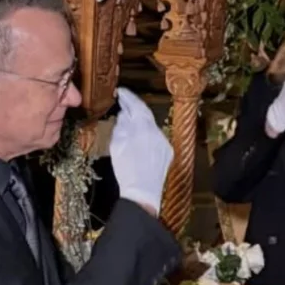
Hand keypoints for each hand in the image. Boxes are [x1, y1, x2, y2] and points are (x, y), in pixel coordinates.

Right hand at [109, 88, 172, 215]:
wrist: (142, 192)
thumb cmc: (126, 170)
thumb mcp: (117, 145)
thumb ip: (121, 126)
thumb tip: (124, 115)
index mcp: (143, 128)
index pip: (136, 106)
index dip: (128, 97)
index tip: (120, 92)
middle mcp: (157, 131)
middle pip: (145, 114)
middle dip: (134, 107)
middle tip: (124, 101)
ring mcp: (164, 142)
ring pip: (151, 126)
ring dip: (140, 122)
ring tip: (129, 120)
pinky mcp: (167, 152)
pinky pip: (156, 138)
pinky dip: (147, 134)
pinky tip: (139, 138)